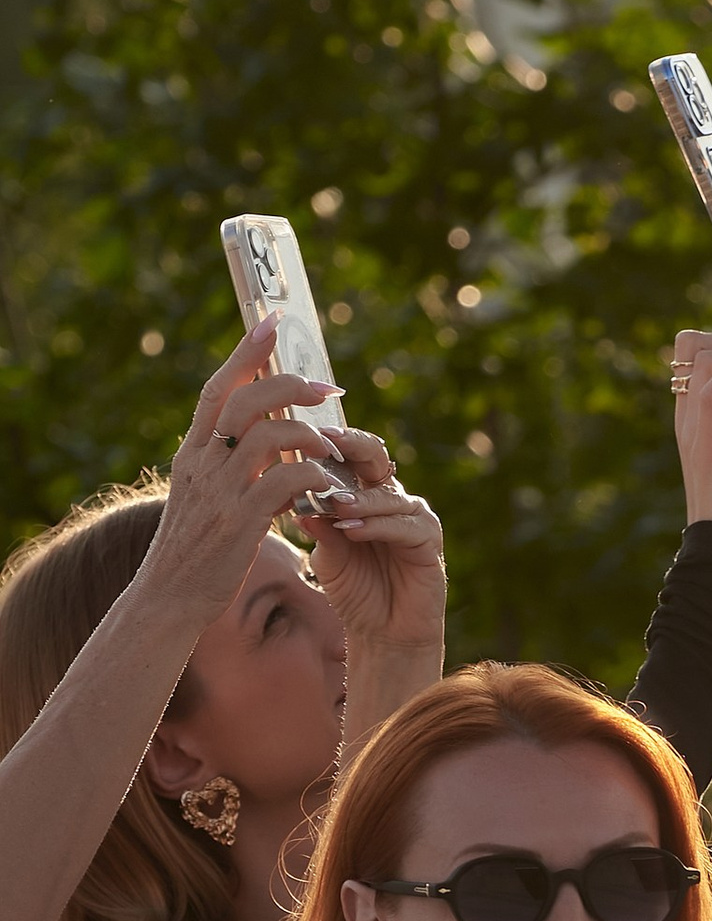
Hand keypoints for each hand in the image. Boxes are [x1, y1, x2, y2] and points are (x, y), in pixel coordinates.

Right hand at [144, 324, 347, 629]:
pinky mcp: (240, 522)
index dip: (245, 352)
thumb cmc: (197, 551)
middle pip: (244, 400)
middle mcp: (201, 464)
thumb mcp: (208, 498)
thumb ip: (235, 468)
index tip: (271, 322)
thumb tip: (274, 447)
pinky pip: (284, 482)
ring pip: (266, 435)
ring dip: (307, 433)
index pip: (217, 388)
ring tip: (331, 446)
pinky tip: (327, 486)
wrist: (170, 598)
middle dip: (289, 385)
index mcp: (192, 453)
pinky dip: (312, 476)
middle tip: (325, 388)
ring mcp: (219, 492)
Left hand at [300, 425, 445, 668]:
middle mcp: (392, 500)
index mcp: (365, 495)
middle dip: (354, 447)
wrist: (382, 634)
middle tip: (328, 442)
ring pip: (388, 496)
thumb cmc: (355, 590)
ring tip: (335, 505)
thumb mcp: (328, 555)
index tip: (306, 431)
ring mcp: (414, 518)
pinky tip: (353, 529)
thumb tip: (297, 501)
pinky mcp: (430, 543)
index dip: (333, 442)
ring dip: (361, 500)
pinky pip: (405, 527)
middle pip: (376, 459)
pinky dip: (378, 526)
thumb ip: (319, 528)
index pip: (351, 457)